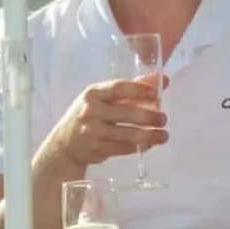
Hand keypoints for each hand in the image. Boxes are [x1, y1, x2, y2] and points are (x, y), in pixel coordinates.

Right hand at [41, 76, 168, 170]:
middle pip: (127, 113)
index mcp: (93, 93)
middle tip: (163, 119)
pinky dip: (140, 146)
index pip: (119, 88)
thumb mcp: (103, 98)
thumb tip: (161, 79)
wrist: (65, 144)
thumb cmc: (90, 115)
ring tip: (164, 135)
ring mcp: (93, 131)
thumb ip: (132, 89)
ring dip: (150, 135)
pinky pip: (124, 148)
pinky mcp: (97, 149)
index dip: (140, 89)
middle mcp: (91, 111)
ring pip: (128, 134)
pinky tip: (150, 144)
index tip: (157, 92)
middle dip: (149, 117)